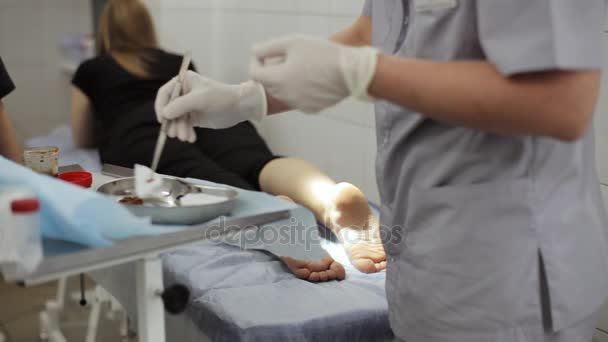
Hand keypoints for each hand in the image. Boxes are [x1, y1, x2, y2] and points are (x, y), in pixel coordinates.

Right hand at [155, 71, 266, 138]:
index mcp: (184, 82)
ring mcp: (188, 106)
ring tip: (185, 138)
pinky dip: (186, 132)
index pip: (165, 94)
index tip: (162, 119)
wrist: (238, 107)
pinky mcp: (194, 117)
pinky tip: (191, 138)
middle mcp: (184, 93)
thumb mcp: (200, 99)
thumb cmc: (221, 97)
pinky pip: (184, 126)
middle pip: (169, 109)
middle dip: (172, 123)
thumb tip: (164, 114)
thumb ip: (181, 105)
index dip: (161, 106)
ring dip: (179, 130)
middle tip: (175, 135)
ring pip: (177, 120)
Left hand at [249, 35, 379, 113]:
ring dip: (286, 81)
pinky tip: (314, 80)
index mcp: (278, 79)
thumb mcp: (293, 42)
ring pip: (284, 92)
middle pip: (269, 84)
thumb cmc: (322, 54)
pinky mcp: (311, 109)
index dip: (257, 62)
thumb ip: (268, 48)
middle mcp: (285, 96)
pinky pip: (298, 99)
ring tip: (304, 68)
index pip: (254, 74)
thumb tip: (255, 53)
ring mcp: (298, 105)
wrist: (351, 72)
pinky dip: (300, 91)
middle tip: (289, 59)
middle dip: (272, 71)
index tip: (265, 55)